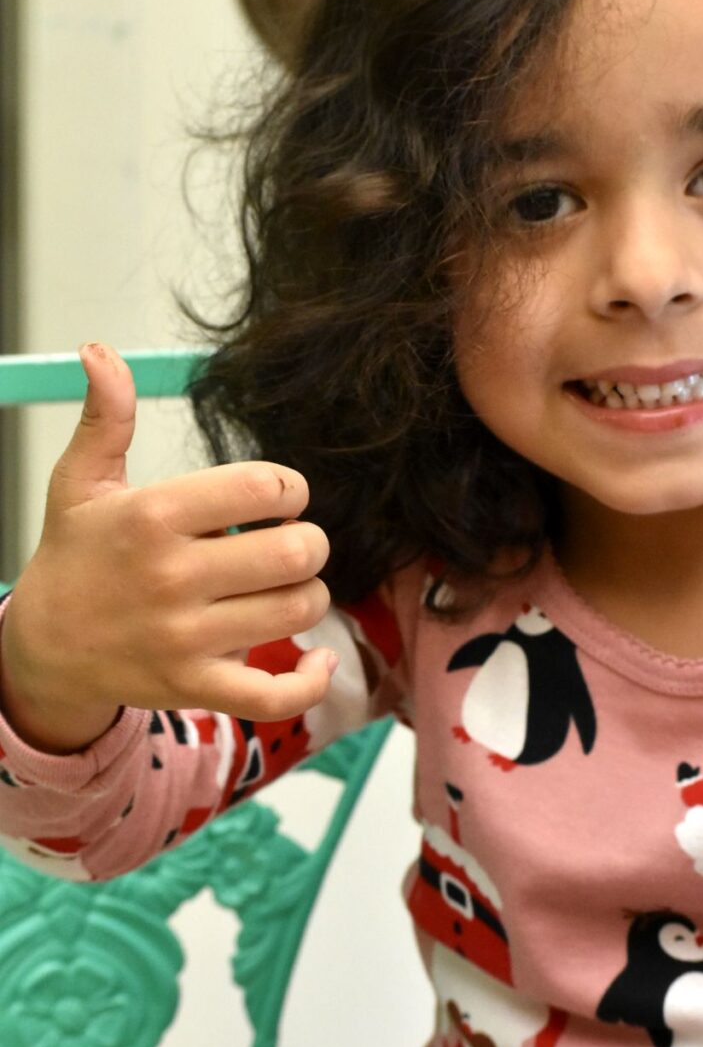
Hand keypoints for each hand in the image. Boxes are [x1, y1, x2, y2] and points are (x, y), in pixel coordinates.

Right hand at [0, 343, 334, 752]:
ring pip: (299, 609)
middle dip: (308, 542)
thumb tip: (100, 352)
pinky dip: (311, 679)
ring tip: (285, 588)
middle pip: (298, 551)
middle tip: (289, 545)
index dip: (290, 488)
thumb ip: (106, 417)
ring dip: (308, 595)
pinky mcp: (193, 688)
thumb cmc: (76, 556)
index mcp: (154, 516)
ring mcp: (184, 638)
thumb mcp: (80, 482)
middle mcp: (173, 576)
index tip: (279, 498)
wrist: (43, 648)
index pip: (266, 486)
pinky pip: (274, 695)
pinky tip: (316, 660)